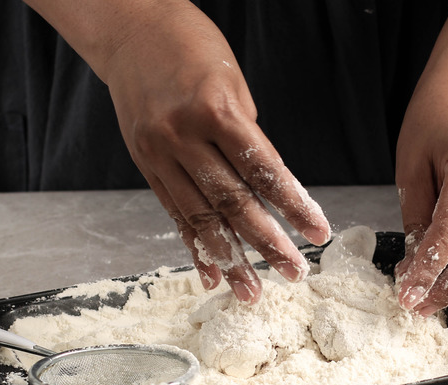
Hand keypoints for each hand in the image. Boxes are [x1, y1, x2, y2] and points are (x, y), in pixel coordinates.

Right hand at [94, 4, 329, 302]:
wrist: (130, 30)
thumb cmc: (191, 47)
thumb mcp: (232, 81)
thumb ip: (246, 135)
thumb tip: (266, 186)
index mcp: (214, 109)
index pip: (262, 169)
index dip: (292, 205)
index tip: (317, 232)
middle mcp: (183, 136)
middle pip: (231, 201)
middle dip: (266, 242)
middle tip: (294, 272)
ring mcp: (159, 153)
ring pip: (199, 217)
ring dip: (230, 258)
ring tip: (252, 290)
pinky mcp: (146, 164)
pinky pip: (174, 213)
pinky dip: (194, 247)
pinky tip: (211, 274)